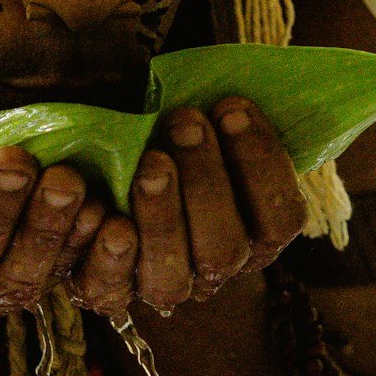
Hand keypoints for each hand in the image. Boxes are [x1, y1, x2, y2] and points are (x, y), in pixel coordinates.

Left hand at [68, 96, 304, 317]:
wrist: (94, 165)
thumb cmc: (163, 137)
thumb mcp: (200, 124)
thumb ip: (223, 116)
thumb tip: (234, 83)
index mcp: (256, 230)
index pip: (281, 217)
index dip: (262, 164)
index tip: (231, 106)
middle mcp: (217, 266)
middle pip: (226, 248)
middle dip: (207, 181)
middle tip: (184, 122)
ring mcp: (165, 285)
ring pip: (174, 275)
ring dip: (164, 214)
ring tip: (149, 161)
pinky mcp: (111, 292)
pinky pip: (112, 290)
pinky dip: (110, 255)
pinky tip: (107, 219)